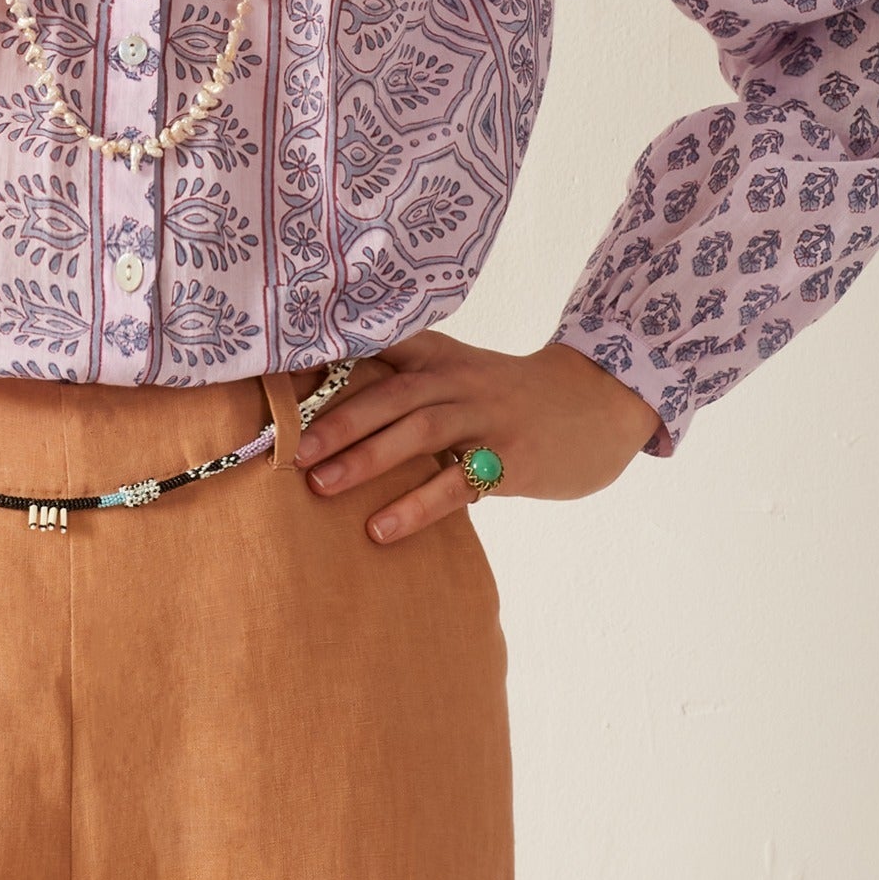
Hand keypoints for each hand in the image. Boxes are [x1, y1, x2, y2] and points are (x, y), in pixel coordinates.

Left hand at [292, 329, 665, 543]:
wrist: (599, 399)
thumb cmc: (513, 393)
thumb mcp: (461, 371)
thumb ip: (408, 381)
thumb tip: (332, 404)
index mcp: (439, 357)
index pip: (377, 351)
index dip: (328, 362)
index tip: (279, 380)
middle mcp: (458, 380)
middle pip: (388, 396)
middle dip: (335, 423)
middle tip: (289, 452)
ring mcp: (486, 417)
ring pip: (418, 432)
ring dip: (365, 460)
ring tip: (320, 486)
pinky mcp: (512, 458)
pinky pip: (457, 484)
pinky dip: (415, 506)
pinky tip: (380, 528)